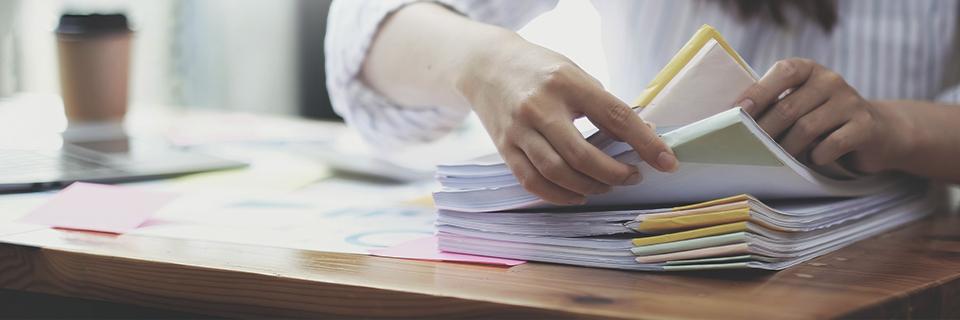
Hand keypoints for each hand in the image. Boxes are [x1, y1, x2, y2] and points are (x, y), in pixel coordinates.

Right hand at [456, 35, 677, 204]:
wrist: (486, 65)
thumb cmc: (539, 70)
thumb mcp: (574, 74)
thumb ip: (601, 105)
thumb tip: (638, 138)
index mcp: (566, 83)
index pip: (614, 117)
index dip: (644, 143)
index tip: (666, 162)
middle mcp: (540, 107)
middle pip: (582, 155)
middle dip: (614, 174)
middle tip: (631, 177)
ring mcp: (519, 130)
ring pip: (557, 173)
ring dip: (588, 188)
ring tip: (604, 187)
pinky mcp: (504, 148)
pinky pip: (533, 182)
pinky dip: (558, 195)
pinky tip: (576, 195)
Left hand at [736, 58, 912, 173]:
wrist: (877, 132)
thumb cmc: (822, 120)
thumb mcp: (799, 104)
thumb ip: (774, 105)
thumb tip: (734, 121)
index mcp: (809, 69)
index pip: (782, 72)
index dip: (758, 92)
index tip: (737, 112)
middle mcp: (830, 80)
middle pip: (788, 107)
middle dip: (765, 132)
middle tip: (749, 149)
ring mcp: (850, 101)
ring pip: (806, 129)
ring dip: (788, 149)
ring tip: (781, 159)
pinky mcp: (865, 125)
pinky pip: (831, 145)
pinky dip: (817, 156)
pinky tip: (815, 159)